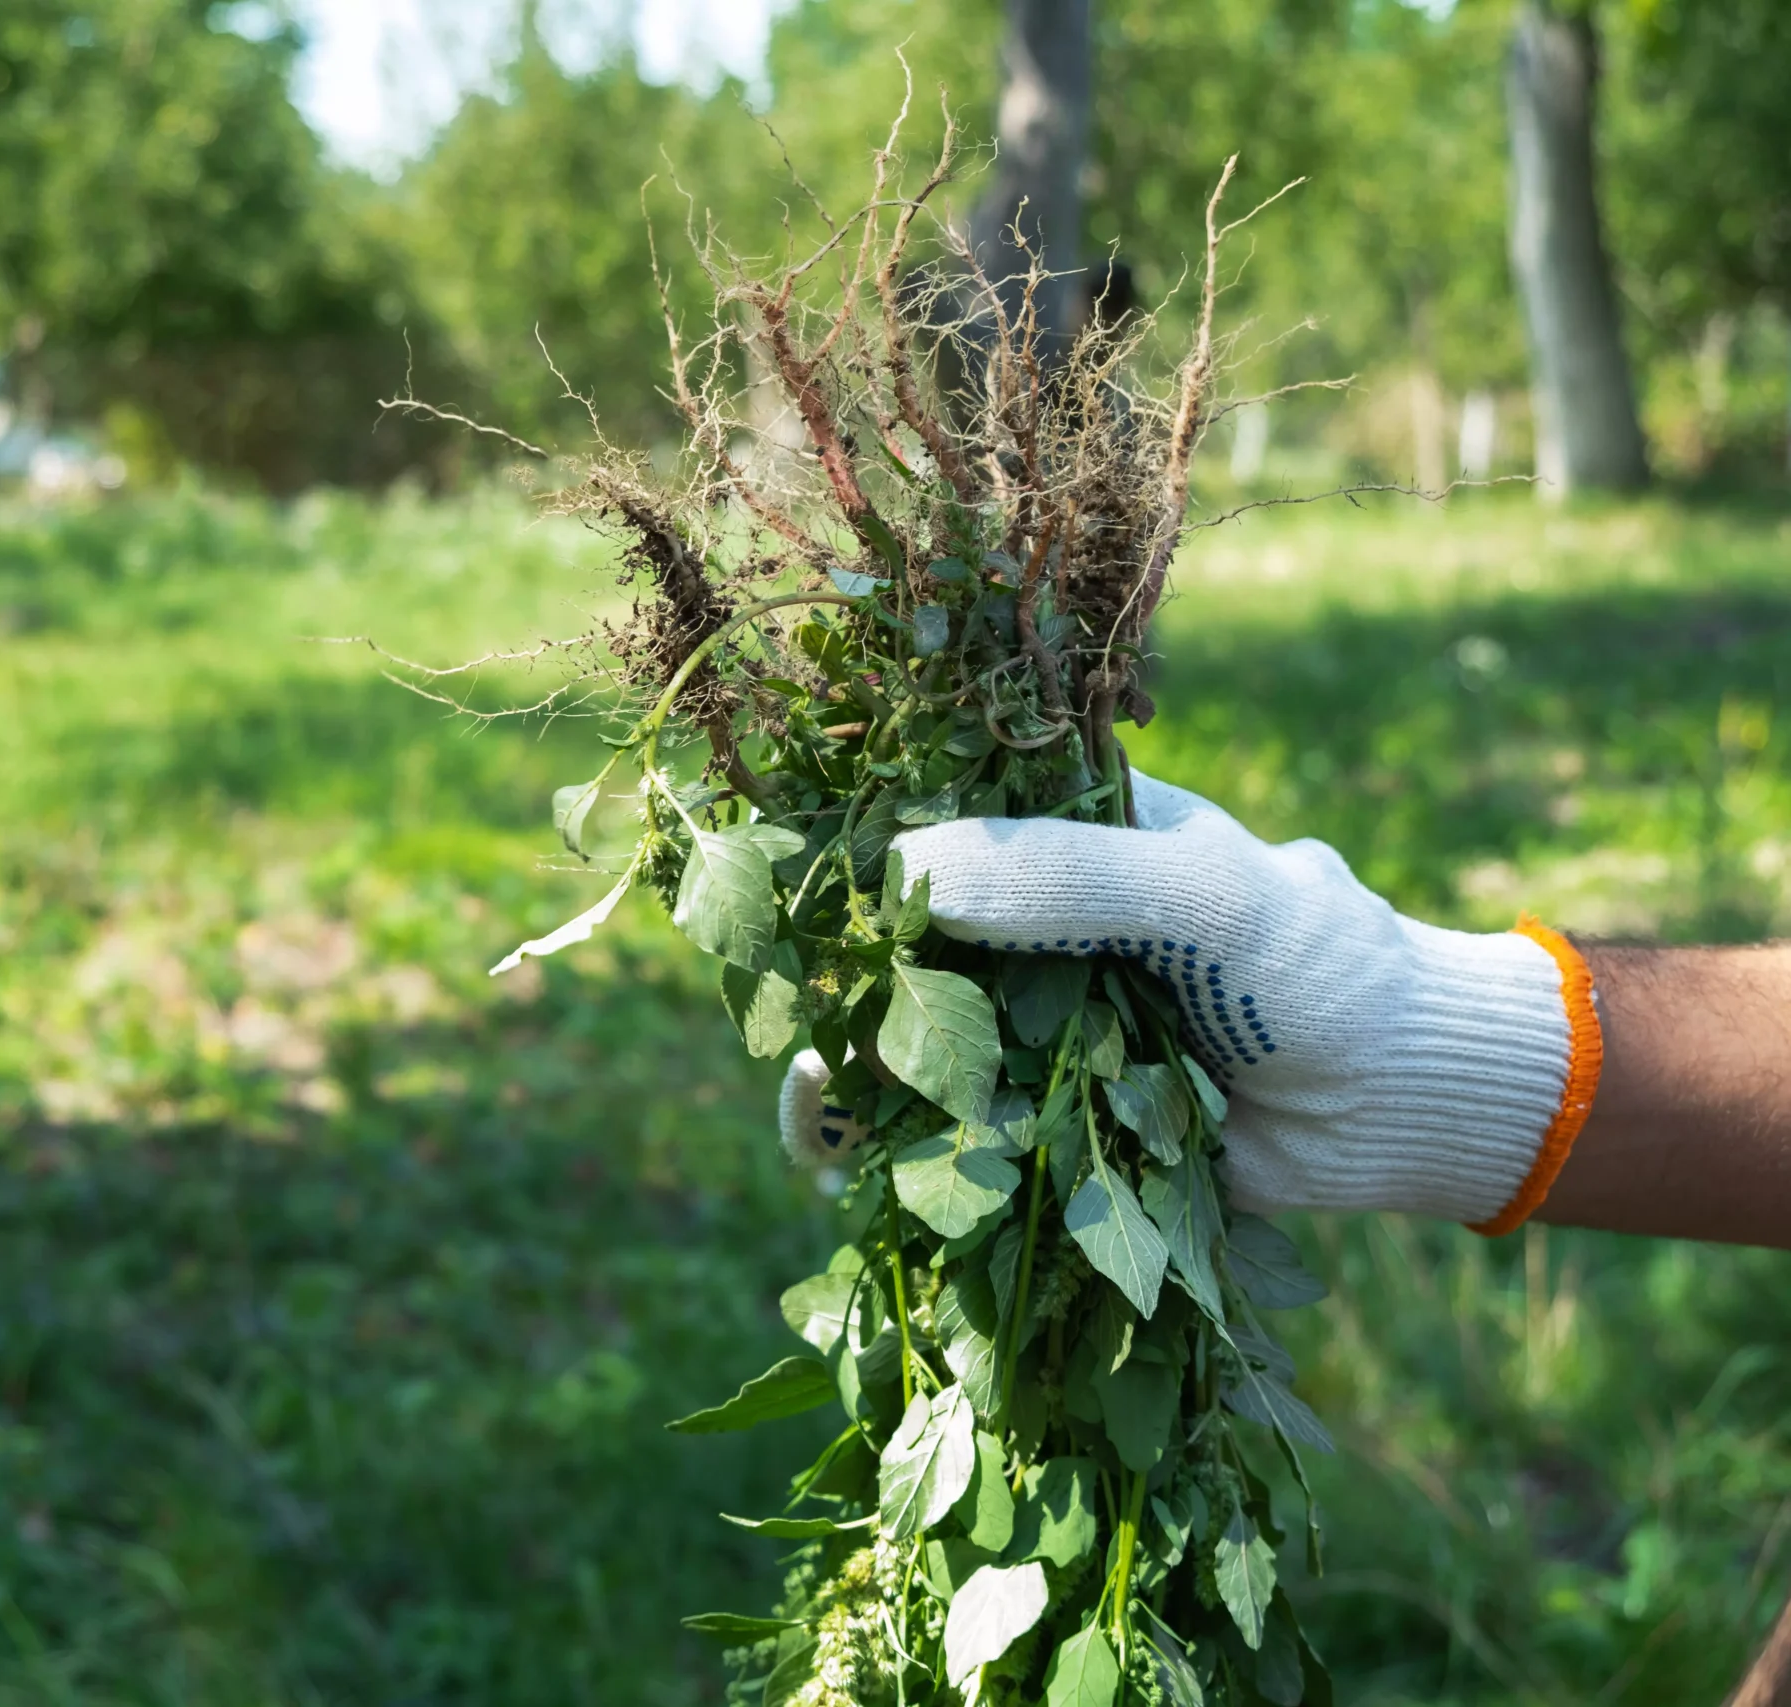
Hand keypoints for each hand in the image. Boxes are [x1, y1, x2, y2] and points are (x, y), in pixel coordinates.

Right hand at [779, 775, 1588, 1227]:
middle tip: (778, 994)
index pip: (941, 822)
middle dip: (833, 968)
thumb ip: (1068, 876)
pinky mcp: (1048, 1120)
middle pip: (901, 939)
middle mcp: (1037, 928)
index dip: (859, 845)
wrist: (1407, 1107)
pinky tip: (842, 1149)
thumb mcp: (1204, 892)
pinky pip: (951, 1126)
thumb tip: (908, 869)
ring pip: (911, 1036)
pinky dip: (893, 1142)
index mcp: (1072, 838)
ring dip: (850, 1060)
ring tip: (806, 1083)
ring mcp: (1036, 1025)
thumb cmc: (1322, 965)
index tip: (788, 870)